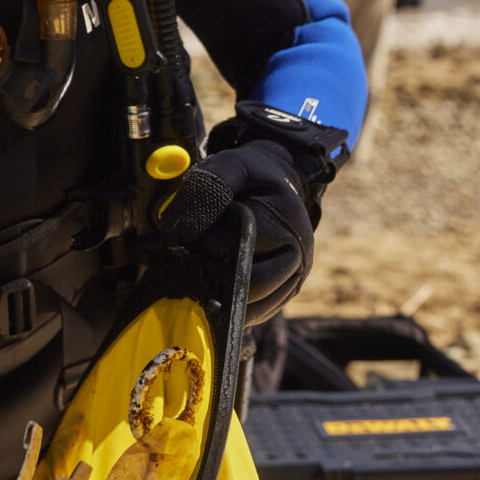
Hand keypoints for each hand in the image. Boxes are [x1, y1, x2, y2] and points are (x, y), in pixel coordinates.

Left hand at [155, 138, 314, 323]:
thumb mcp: (230, 166)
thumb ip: (208, 189)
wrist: (277, 184)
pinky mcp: (283, 293)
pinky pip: (256, 314)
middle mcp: (299, 255)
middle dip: (219, 273)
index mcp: (288, 223)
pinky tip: (216, 284)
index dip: (213, 243)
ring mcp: (294, 278)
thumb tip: (180, 231)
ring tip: (209, 265)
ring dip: (224, 294)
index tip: (200, 231)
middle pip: (255, 286)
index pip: (246, 249)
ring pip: (254, 308)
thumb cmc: (250, 175)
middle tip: (202, 253)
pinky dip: (231, 306)